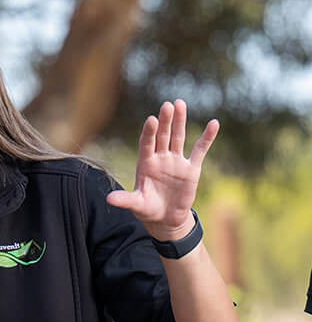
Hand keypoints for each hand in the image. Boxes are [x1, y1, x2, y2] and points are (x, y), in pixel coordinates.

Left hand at [107, 99, 218, 240]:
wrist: (166, 218)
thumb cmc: (147, 209)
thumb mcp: (136, 205)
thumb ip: (125, 199)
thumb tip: (109, 199)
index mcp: (145, 164)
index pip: (146, 144)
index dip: (149, 132)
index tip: (151, 119)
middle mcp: (160, 159)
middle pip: (163, 136)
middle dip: (165, 121)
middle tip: (167, 104)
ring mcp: (176, 161)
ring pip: (178, 137)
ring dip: (180, 122)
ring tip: (180, 103)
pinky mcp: (191, 168)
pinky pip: (200, 150)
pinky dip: (207, 137)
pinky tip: (213, 123)